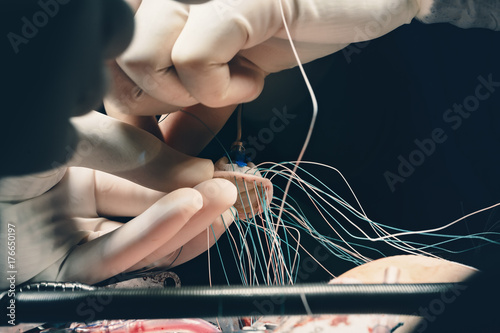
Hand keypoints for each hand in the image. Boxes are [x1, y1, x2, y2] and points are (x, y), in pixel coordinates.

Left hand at [0, 111, 236, 286]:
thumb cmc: (11, 146)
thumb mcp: (78, 137)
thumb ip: (136, 155)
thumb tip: (196, 172)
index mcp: (82, 178)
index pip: (149, 182)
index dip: (191, 178)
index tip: (230, 174)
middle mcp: (80, 213)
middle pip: (151, 216)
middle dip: (199, 206)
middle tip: (240, 193)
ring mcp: (70, 246)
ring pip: (139, 243)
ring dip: (186, 224)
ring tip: (224, 203)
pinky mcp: (58, 275)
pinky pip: (111, 258)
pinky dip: (150, 236)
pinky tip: (185, 211)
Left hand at [110, 0, 425, 110]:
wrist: (361, 0)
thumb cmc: (290, 30)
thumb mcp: (226, 78)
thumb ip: (188, 112)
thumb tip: (160, 156)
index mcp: (157, 5)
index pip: (105, 64)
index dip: (130, 108)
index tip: (161, 134)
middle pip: (113, 67)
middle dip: (159, 106)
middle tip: (206, 101)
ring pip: (139, 59)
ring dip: (188, 94)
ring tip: (231, 83)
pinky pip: (193, 60)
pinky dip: (221, 88)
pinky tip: (252, 77)